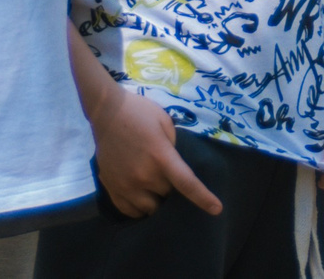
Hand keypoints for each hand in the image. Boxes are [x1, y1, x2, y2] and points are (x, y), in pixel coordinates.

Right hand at [86, 81, 221, 219]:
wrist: (107, 113)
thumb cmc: (141, 113)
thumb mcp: (166, 124)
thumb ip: (174, 148)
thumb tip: (177, 168)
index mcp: (161, 157)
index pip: (186, 183)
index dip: (203, 198)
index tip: (216, 209)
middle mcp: (143, 175)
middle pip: (167, 197)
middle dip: (174, 193)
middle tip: (173, 182)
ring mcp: (125, 185)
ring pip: (148, 209)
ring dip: (157, 202)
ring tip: (158, 192)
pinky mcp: (111, 188)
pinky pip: (129, 211)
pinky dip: (139, 210)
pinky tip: (144, 200)